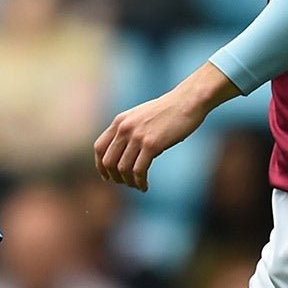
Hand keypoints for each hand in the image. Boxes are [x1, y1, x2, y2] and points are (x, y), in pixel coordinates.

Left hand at [94, 63, 237, 190]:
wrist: (188, 101)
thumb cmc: (168, 111)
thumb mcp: (141, 117)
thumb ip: (130, 131)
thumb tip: (127, 155)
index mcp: (119, 121)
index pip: (99, 148)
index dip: (100, 166)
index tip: (107, 176)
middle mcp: (124, 128)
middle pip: (108, 161)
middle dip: (114, 177)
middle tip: (124, 184)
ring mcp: (137, 136)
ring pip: (122, 169)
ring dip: (129, 182)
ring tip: (137, 186)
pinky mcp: (152, 144)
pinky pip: (138, 171)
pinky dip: (140, 182)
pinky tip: (145, 186)